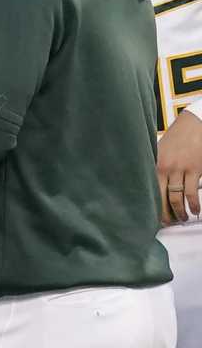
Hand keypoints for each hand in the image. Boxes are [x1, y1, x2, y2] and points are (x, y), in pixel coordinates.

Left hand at [157, 107, 201, 224]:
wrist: (195, 124)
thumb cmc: (177, 138)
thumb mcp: (161, 151)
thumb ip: (157, 168)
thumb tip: (151, 186)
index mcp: (155, 166)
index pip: (150, 192)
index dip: (152, 207)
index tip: (153, 218)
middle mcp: (165, 169)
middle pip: (162, 198)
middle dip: (166, 214)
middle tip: (169, 223)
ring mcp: (180, 170)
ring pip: (178, 198)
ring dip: (181, 211)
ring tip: (184, 218)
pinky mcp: (195, 169)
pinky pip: (192, 192)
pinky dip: (194, 204)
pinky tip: (196, 210)